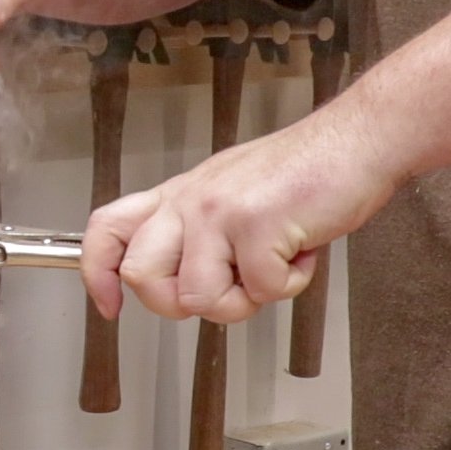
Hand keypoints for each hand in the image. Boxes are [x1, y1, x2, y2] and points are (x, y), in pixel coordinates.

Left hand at [81, 107, 397, 323]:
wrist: (354, 142)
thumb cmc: (297, 174)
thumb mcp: (227, 196)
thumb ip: (197, 237)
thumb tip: (182, 290)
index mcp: (176, 197)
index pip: (107, 229)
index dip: (97, 273)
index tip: (109, 307)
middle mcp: (187, 202)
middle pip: (141, 277)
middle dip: (181, 302)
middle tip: (226, 285)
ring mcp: (217, 211)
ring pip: (196, 299)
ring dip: (244, 299)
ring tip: (271, 264)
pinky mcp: (254, 224)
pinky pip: (260, 292)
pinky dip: (290, 285)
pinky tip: (300, 250)